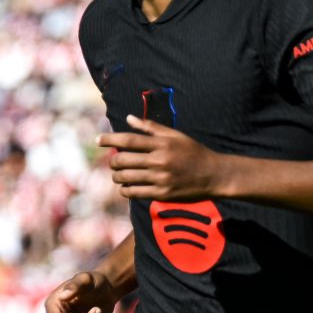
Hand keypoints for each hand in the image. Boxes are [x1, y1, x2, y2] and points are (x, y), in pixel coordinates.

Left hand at [99, 116, 228, 201]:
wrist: (214, 175)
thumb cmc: (194, 152)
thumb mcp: (175, 135)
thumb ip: (151, 127)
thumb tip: (129, 118)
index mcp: (162, 143)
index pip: (129, 140)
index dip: (111, 139)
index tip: (98, 140)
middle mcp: (160, 160)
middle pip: (124, 159)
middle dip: (113, 161)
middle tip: (113, 161)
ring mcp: (161, 178)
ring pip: (126, 178)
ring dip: (117, 176)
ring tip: (118, 174)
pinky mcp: (162, 193)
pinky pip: (135, 193)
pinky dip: (125, 190)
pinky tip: (126, 187)